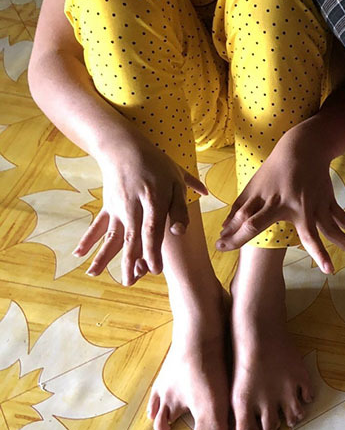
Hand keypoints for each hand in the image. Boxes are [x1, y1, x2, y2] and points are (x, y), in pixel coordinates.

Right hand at [74, 139, 207, 285]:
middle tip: (128, 283)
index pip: (152, 230)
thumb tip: (181, 232)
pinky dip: (87, 240)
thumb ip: (181, 206)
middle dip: (129, 262)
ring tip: (94, 275)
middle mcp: (132, 207)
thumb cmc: (156, 164)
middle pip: (130, 238)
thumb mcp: (177, 179)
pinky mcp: (108, 207)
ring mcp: (117, 208)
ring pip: (111, 236)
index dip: (152, 250)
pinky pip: (97, 226)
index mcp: (153, 201)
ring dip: (103, 256)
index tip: (153, 270)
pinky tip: (78, 254)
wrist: (123, 147)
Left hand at [215, 123, 344, 272]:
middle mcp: (298, 206)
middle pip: (309, 233)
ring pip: (334, 228)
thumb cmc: (273, 171)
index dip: (235, 236)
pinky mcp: (327, 201)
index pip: (252, 223)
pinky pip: (341, 217)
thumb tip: (223, 233)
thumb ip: (239, 212)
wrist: (303, 148)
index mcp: (274, 203)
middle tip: (327, 270)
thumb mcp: (253, 188)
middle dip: (317, 251)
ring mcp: (316, 205)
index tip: (220, 247)